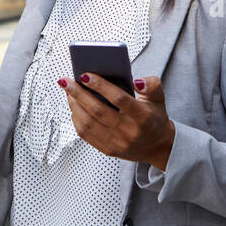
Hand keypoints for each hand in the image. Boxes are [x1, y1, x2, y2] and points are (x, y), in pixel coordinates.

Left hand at [61, 73, 175, 169]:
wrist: (157, 146)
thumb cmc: (154, 118)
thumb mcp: (159, 98)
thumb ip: (151, 85)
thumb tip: (136, 81)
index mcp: (143, 117)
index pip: (119, 99)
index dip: (101, 86)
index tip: (85, 75)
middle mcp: (129, 132)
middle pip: (98, 111)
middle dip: (79, 93)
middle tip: (66, 81)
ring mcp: (117, 143)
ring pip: (88, 123)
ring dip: (74, 106)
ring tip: (68, 91)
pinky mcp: (108, 150)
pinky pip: (86, 135)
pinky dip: (76, 119)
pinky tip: (74, 106)